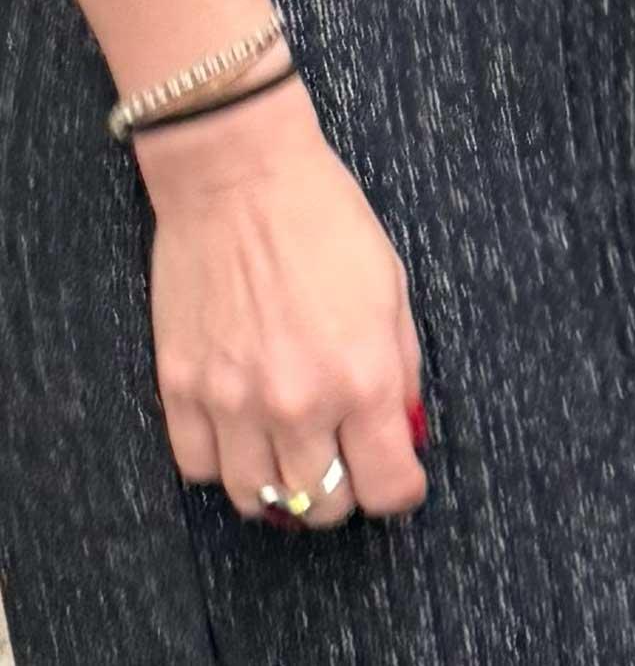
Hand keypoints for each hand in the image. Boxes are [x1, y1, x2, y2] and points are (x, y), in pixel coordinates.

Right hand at [136, 75, 427, 530]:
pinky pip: (201, 469)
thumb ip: (400, 369)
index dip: (400, 491)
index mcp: (361, 376)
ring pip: (258, 499)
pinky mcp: (181, 391)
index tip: (400, 480)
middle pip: (321, 505)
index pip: (386, 487)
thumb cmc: (325, 220)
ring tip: (294, 451)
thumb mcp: (392, 288)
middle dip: (344, 491)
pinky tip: (244, 432)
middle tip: (347, 461)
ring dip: (282, 486)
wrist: (241, 178)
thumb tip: (402, 428)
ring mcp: (232, 403)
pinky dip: (226, 463)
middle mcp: (298, 404)